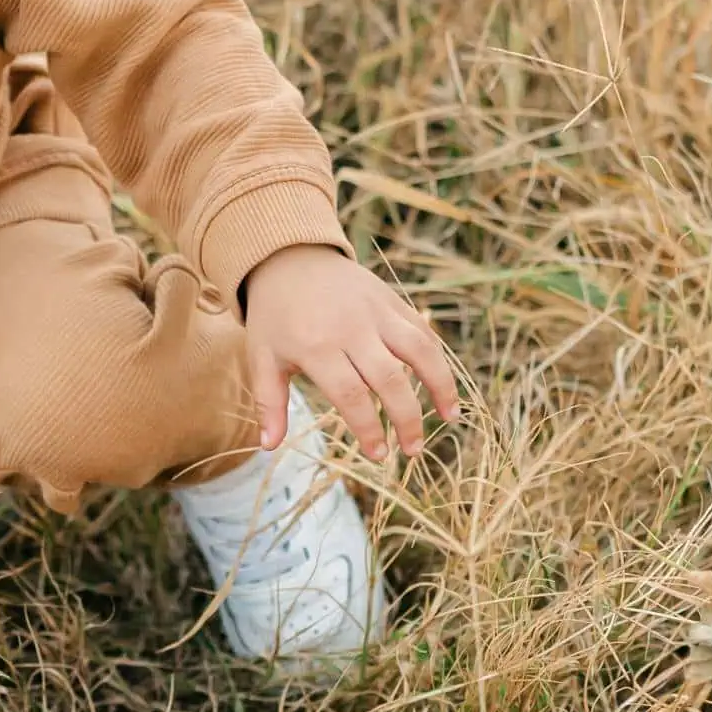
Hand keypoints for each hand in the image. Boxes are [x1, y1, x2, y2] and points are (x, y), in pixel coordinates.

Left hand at [240, 245, 459, 460]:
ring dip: (439, 385)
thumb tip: (268, 447)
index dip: (368, 429)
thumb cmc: (275, 315)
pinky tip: (444, 385)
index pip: (351, 395)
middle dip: (407, 419)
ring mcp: (376, 312)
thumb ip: (270, 402)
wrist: (289, 257)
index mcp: (316, 347)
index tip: (378, 454)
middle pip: (390, 379)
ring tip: (449, 418)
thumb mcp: (261, 356)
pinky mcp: (392, 301)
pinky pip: (422, 330)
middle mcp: (352, 329)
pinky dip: (437, 358)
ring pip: (419, 350)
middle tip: (413, 451)